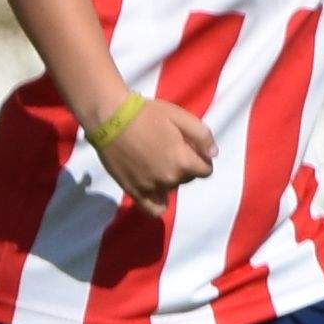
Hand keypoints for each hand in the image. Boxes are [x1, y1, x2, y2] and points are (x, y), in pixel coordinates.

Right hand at [92, 90, 216, 208]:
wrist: (110, 119)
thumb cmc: (147, 114)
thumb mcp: (181, 117)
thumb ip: (203, 136)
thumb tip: (213, 155)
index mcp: (183, 161)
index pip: (206, 170)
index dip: (200, 158)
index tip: (189, 147)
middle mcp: (169, 179)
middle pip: (187, 179)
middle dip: (183, 166)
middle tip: (168, 149)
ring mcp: (150, 187)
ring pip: (170, 189)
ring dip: (168, 178)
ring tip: (155, 160)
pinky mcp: (133, 191)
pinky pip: (152, 209)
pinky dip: (158, 205)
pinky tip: (156, 193)